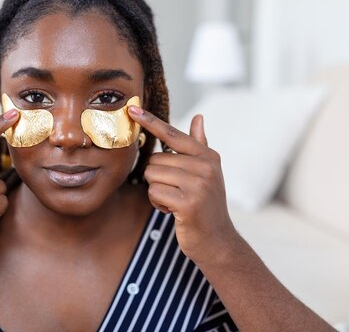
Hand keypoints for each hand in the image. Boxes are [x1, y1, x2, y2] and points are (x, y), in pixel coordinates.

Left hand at [128, 106, 238, 264]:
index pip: (172, 134)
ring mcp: (198, 184)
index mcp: (207, 156)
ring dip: (157, 191)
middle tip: (176, 192)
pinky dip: (158, 203)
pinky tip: (173, 211)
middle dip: (158, 178)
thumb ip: (199, 145)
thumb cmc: (206, 204)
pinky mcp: (188, 202)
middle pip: (155, 160)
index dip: (150, 121)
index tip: (131, 108)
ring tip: (175, 201)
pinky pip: (154, 192)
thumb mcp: (207, 172)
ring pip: (152, 175)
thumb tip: (199, 117)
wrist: (217, 240)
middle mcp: (205, 166)